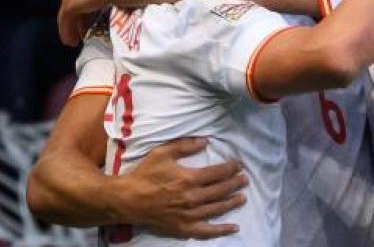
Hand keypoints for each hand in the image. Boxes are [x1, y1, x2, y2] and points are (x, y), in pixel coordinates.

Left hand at [58, 0, 116, 45]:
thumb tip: (133, 3)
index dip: (90, 9)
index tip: (95, 20)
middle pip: (78, 4)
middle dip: (80, 19)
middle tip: (85, 32)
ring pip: (70, 13)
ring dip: (72, 27)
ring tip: (75, 39)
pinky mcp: (71, 4)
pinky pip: (66, 21)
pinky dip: (67, 31)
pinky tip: (70, 41)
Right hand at [107, 137, 248, 235]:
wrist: (128, 199)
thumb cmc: (145, 174)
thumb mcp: (163, 152)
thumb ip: (185, 145)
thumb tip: (205, 141)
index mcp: (189, 178)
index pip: (217, 173)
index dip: (230, 169)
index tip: (238, 165)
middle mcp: (192, 198)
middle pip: (220, 191)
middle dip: (235, 184)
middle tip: (245, 180)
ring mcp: (189, 215)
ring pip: (217, 209)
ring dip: (232, 203)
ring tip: (242, 197)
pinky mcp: (183, 227)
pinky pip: (206, 231)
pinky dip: (221, 230)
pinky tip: (234, 227)